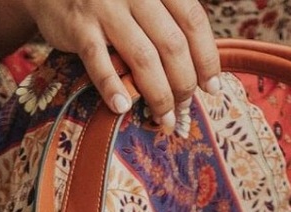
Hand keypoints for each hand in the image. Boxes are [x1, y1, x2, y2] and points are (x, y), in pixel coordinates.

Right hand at [23, 0, 220, 127]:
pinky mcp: (79, 25)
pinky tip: (122, 108)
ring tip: (164, 120)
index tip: (211, 87)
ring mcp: (105, 6)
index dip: (206, 58)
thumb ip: (168, 22)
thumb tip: (199, 71)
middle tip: (183, 109)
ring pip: (143, 58)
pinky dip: (113, 88)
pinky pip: (100, 62)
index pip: (193, 21)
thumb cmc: (108, 0)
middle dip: (183, 85)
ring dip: (158, 96)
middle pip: (172, 45)